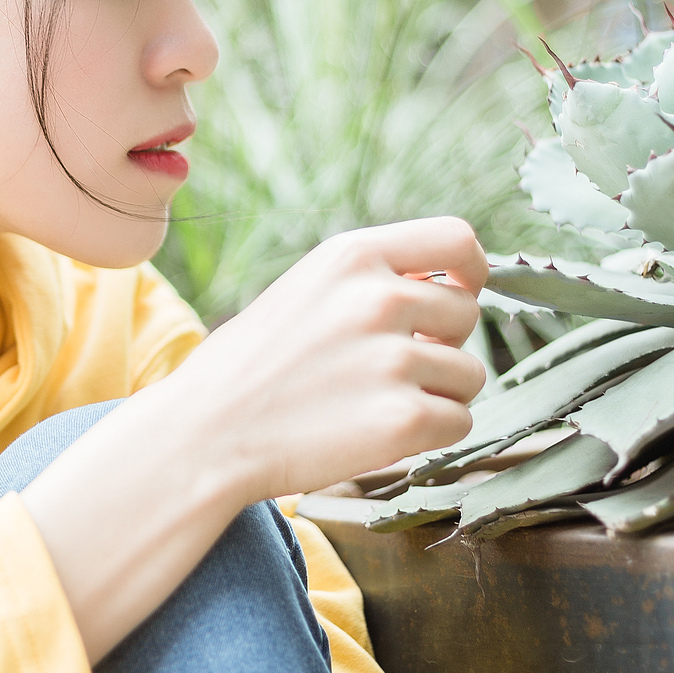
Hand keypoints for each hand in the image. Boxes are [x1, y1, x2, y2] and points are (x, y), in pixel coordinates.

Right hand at [21, 216, 487, 663]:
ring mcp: (395, 359)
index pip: (457, 237)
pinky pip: (458, 422)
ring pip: (468, 374)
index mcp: (352, 256)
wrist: (203, 435)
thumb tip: (448, 287)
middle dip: (441, 343)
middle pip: (467, 313)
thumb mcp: (304, 291)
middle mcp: (380, 298)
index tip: (463, 290)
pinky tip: (375, 433)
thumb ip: (371, 281)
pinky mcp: (404, 420)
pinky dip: (429, 434)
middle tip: (388, 369)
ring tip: (372, 403)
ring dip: (436, 393)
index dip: (471, 268)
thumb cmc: (247, 369)